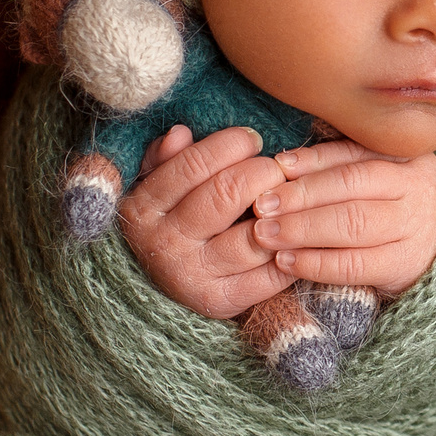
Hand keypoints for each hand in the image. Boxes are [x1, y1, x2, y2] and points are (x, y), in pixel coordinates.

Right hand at [118, 125, 292, 318]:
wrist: (154, 294)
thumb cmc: (166, 226)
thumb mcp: (153, 189)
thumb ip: (164, 160)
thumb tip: (181, 134)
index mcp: (143, 208)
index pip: (194, 164)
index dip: (231, 144)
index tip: (252, 139)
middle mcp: (164, 244)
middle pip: (228, 193)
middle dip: (263, 172)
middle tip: (277, 168)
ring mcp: (192, 276)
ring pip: (254, 235)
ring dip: (282, 212)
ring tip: (287, 199)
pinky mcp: (220, 301)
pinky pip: (270, 273)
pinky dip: (290, 250)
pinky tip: (292, 234)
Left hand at [247, 140, 435, 297]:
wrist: (432, 256)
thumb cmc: (388, 211)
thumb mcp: (372, 180)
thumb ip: (336, 167)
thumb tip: (281, 164)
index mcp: (407, 155)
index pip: (353, 153)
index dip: (312, 160)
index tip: (276, 167)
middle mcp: (418, 186)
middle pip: (351, 185)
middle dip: (300, 195)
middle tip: (261, 206)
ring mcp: (416, 226)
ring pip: (352, 223)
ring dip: (302, 228)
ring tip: (266, 234)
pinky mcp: (406, 265)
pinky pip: (354, 264)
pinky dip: (315, 262)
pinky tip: (286, 260)